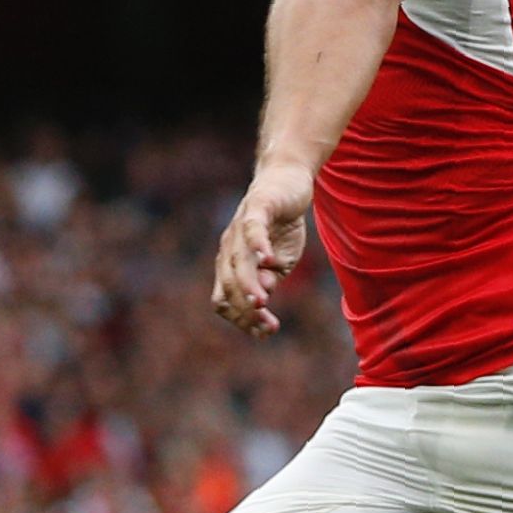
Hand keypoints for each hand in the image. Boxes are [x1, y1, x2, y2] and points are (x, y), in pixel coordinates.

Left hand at [211, 164, 313, 336]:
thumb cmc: (280, 224)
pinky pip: (252, 229)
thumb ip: (270, 280)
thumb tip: (261, 300)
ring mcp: (239, 227)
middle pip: (230, 284)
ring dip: (248, 284)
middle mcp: (229, 247)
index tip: (265, 333)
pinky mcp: (256, 208)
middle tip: (268, 326)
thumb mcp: (280, 260)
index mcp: (231, 264)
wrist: (286, 180)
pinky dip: (258, 245)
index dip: (242, 319)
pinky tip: (268, 260)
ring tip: (262, 302)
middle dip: (247, 309)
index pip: (226, 299)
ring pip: (238, 261)